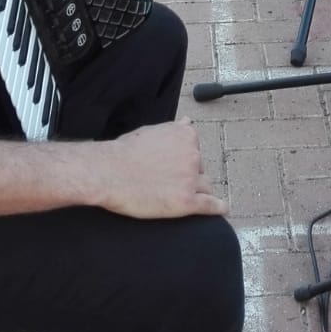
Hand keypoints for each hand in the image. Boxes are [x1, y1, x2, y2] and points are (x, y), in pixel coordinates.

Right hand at [94, 120, 227, 219]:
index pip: (195, 150)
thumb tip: (188, 122)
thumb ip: (173, 130)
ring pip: (205, 187)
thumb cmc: (124, 153)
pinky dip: (218, 207)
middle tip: (167, 183)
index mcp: (186, 136)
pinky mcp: (187, 202)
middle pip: (200, 169)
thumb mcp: (150, 131)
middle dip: (189, 176)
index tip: (170, 168)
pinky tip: (222, 209)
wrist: (108, 173)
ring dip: (197, 191)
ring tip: (179, 197)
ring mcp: (191, 179)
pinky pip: (211, 205)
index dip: (183, 161)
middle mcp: (193, 155)